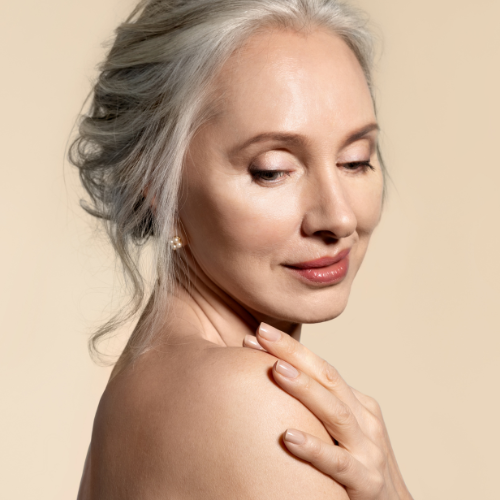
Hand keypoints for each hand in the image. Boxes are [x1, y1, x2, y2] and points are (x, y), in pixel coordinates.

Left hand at [243, 324, 412, 499]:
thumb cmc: (359, 466)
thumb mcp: (344, 431)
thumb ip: (320, 409)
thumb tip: (277, 384)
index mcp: (357, 404)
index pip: (321, 369)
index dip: (291, 349)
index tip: (259, 333)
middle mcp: (364, 420)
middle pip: (327, 378)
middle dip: (293, 354)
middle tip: (261, 334)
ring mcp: (368, 450)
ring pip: (334, 412)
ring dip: (304, 389)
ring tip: (276, 370)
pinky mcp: (367, 482)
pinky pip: (339, 463)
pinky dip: (314, 449)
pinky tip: (288, 438)